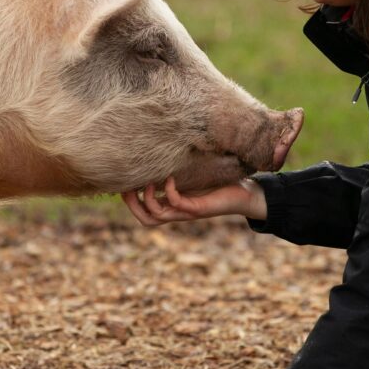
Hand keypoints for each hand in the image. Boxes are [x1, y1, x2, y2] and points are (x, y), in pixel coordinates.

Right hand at [120, 176, 266, 226]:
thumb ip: (179, 168)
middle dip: (132, 205)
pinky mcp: (198, 208)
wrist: (246, 194)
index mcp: (174, 205)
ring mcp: (187, 211)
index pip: (144, 211)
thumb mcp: (194, 174)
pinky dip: (169, 192)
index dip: (130, 201)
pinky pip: (177, 204)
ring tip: (146, 182)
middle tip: (125, 188)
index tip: (122, 183)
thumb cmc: (220, 182)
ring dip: (147, 200)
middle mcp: (178, 212)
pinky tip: (169, 178)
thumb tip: (162, 149)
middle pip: (145, 219)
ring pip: (157, 216)